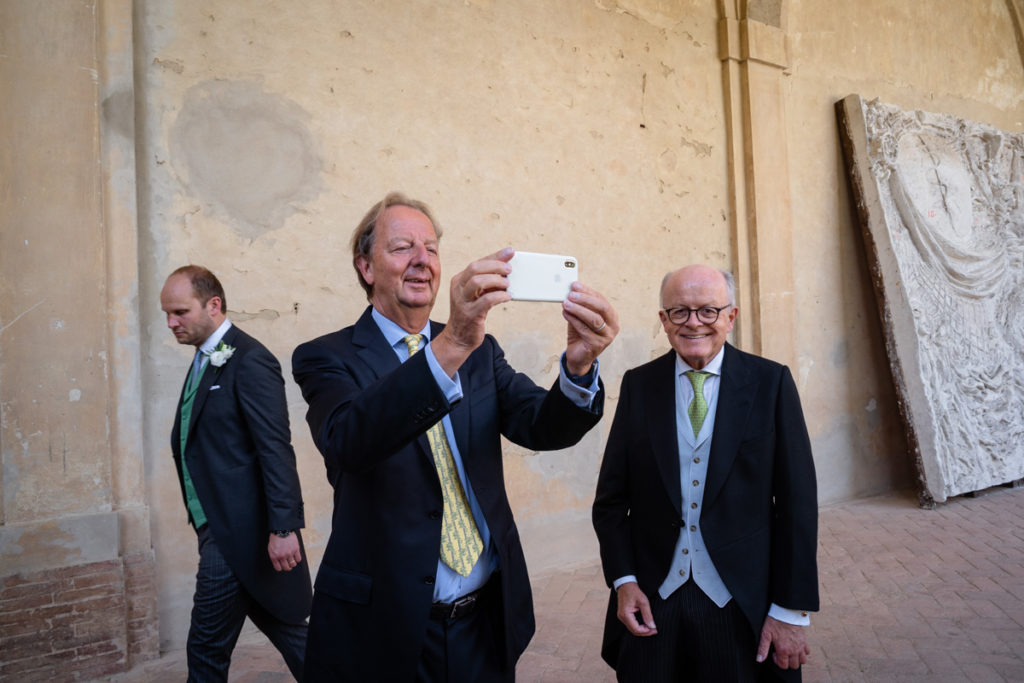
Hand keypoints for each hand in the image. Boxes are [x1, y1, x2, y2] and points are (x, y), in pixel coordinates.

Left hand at [268, 532, 301, 571]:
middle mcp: (282, 556)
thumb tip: (278, 563)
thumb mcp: (270, 548)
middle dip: (288, 567)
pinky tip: (296, 556)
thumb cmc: (275, 538)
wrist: (281, 529)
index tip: (282, 566)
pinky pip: (298, 559)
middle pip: (286, 568)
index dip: (281, 568)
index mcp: (274, 556)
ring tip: (292, 560)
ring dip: (293, 563)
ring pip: (293, 564)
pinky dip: (297, 559)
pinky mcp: (296, 549)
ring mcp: (289, 553)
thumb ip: (274, 556)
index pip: (278, 568)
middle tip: (288, 565)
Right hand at [431, 248, 512, 375]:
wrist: (459, 338)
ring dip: (496, 280)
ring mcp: (462, 301)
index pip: (478, 263)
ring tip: (507, 284)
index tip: (510, 252)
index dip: (495, 256)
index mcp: (460, 280)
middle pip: (475, 268)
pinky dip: (499, 296)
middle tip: (509, 270)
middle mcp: (458, 288)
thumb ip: (488, 283)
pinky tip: (507, 297)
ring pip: (477, 282)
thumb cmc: (471, 314)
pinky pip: (486, 301)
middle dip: (495, 266)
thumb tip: (506, 271)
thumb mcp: (477, 295)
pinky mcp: (470, 314)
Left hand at [562, 282, 618, 374]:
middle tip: (571, 294)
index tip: (575, 285)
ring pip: (594, 319)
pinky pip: (585, 330)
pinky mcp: (597, 345)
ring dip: (578, 310)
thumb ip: (579, 306)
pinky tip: (565, 314)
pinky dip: (574, 320)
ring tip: (566, 304)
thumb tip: (570, 291)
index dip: (588, 291)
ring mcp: (607, 337)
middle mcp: (613, 326)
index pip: (601, 300)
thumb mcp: (580, 317)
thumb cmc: (580, 334)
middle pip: (602, 308)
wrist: (578, 356)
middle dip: (586, 299)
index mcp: (611, 316)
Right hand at [616, 582, 657, 636]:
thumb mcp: (643, 602)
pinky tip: (645, 624)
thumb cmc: (633, 591)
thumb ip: (648, 615)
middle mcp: (622, 617)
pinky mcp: (624, 615)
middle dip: (645, 632)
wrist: (625, 584)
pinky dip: (638, 626)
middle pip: (634, 631)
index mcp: (625, 614)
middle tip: (654, 630)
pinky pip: (631, 624)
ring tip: (651, 628)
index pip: (636, 629)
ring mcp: (622, 616)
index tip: (654, 630)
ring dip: (642, 630)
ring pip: (632, 628)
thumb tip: (652, 626)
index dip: (646, 631)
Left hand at [756, 616, 809, 668]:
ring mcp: (800, 646)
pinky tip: (796, 647)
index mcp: (784, 650)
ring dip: (796, 659)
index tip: (774, 653)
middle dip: (787, 662)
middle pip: (794, 666)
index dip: (777, 661)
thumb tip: (759, 659)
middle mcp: (794, 650)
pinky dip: (803, 652)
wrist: (786, 612)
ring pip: (802, 661)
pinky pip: (807, 652)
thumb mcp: (765, 634)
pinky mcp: (805, 641)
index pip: (783, 666)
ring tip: (789, 652)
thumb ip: (762, 648)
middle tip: (781, 653)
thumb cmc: (775, 622)